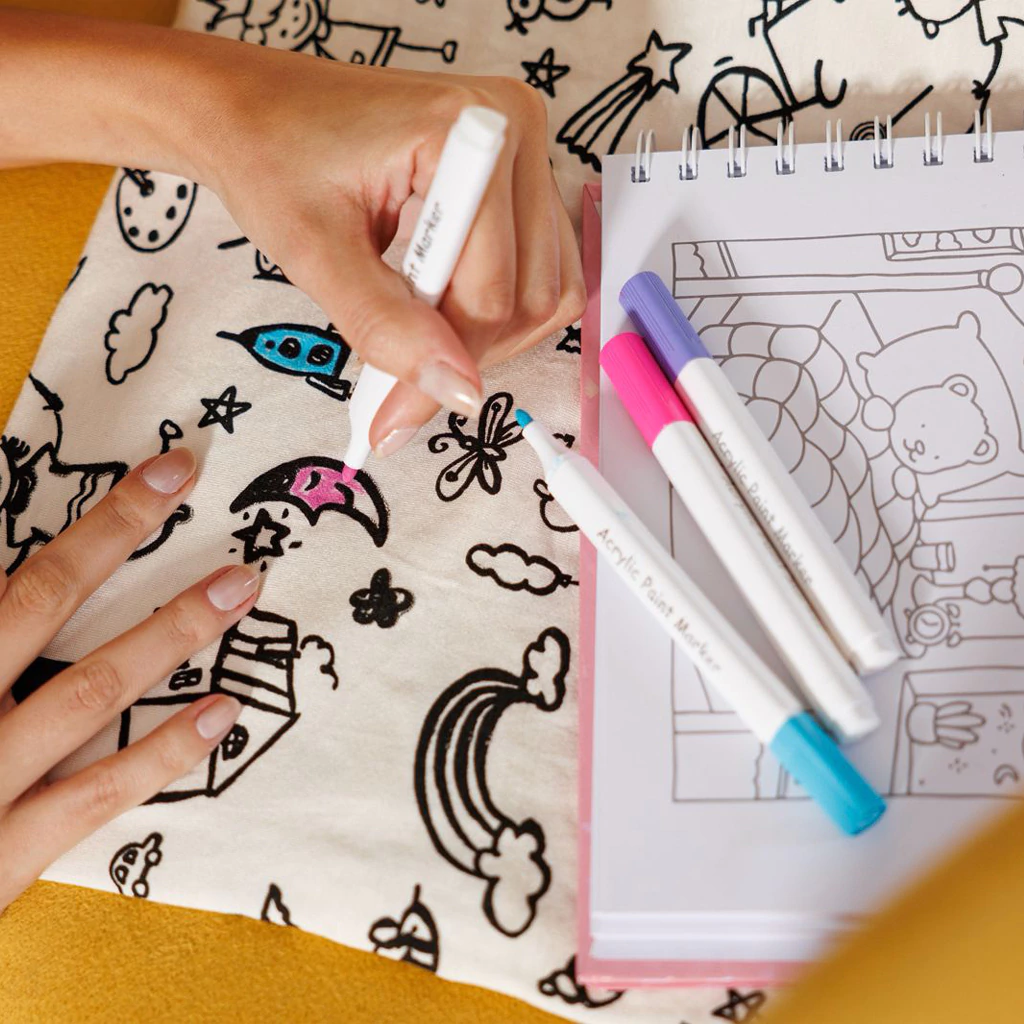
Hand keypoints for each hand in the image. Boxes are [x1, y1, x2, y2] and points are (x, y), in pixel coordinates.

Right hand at [0, 449, 259, 912]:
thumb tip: (11, 568)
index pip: (2, 582)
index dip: (66, 520)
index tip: (121, 468)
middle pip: (42, 598)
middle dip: (114, 530)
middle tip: (181, 473)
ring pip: (90, 688)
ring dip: (171, 629)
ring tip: (239, 584)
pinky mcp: (8, 851)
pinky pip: (100, 792)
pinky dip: (166, 750)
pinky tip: (224, 709)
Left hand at [205, 56, 585, 454]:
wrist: (255, 107)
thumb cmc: (271, 155)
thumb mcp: (314, 250)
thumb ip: (385, 324)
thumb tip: (456, 391)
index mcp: (469, 130)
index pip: (491, 292)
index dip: (445, 367)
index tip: (391, 415)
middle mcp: (515, 128)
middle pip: (532, 297)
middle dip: (468, 352)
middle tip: (397, 371)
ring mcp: (525, 150)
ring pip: (547, 291)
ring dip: (488, 335)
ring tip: (415, 327)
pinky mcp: (519, 175)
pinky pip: (539, 270)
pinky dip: (495, 308)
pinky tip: (439, 302)